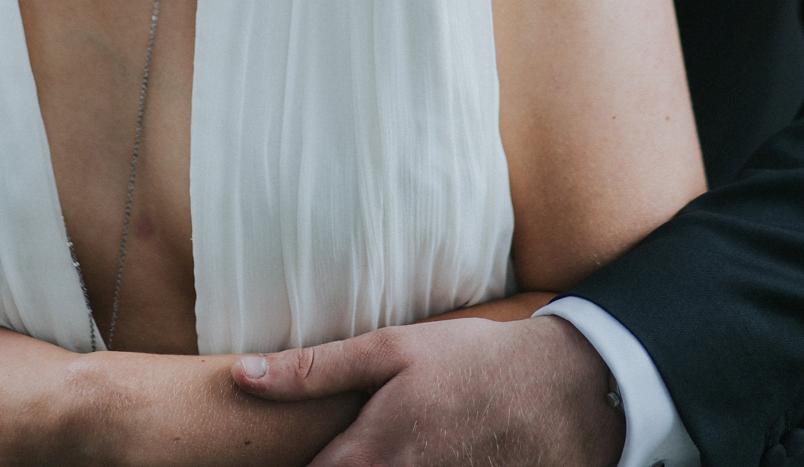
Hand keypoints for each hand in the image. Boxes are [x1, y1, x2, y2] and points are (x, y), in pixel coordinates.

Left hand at [231, 311, 625, 466]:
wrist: (562, 389)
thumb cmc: (471, 360)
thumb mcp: (392, 349)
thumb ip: (314, 369)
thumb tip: (242, 376)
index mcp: (367, 457)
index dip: (293, 464)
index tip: (267, 454)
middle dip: (337, 466)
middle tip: (349, 442)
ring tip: (403, 440)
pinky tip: (429, 450)